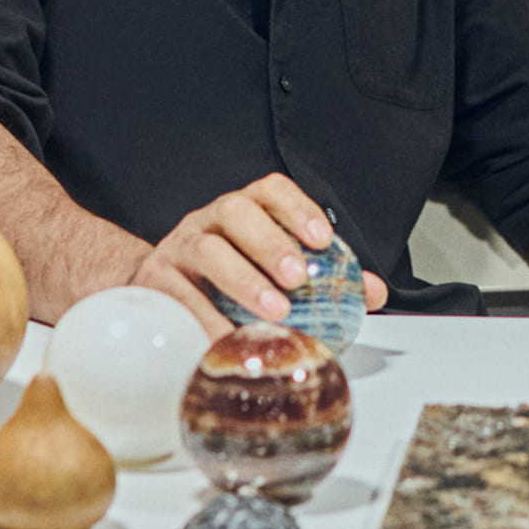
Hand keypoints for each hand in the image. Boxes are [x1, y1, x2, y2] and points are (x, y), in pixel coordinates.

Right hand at [130, 172, 388, 336]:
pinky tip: (226, 337)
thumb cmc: (224, 281)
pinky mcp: (155, 281)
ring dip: (243, 279)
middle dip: (271, 243)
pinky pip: (177, 294)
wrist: (158, 292)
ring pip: (207, 249)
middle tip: (298, 279)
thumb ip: (324, 279)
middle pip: (236, 212)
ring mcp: (178, 247)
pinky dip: (204, 316)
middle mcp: (209, 220)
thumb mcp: (270, 272)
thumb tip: (373, 292)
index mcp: (242, 210)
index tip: (323, 240)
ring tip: (273, 311)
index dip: (297, 209)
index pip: (270, 190)